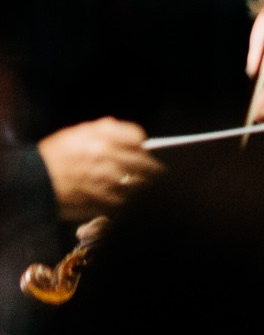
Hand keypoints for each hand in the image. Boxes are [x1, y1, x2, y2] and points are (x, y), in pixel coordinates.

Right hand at [37, 119, 160, 216]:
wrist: (32, 180)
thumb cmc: (54, 156)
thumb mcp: (75, 134)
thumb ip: (105, 131)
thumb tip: (134, 136)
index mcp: (98, 137)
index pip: (136, 137)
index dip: (142, 144)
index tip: (143, 150)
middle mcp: (104, 156)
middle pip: (145, 162)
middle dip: (154, 168)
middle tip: (160, 174)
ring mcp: (104, 180)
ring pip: (140, 184)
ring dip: (145, 187)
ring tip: (149, 189)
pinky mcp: (101, 200)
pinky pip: (127, 203)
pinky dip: (131, 203)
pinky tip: (132, 202)